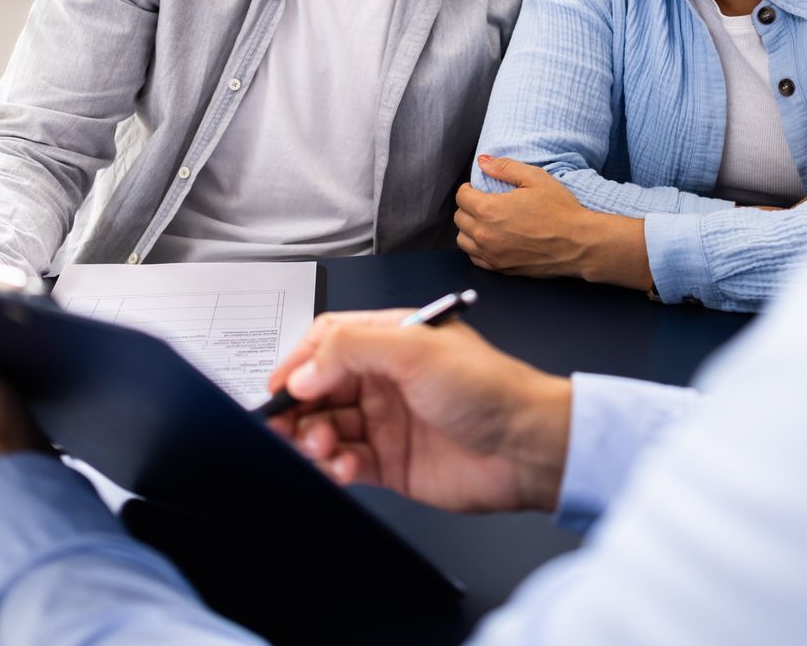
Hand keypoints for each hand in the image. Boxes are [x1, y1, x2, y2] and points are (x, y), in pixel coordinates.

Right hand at [264, 310, 571, 513]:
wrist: (526, 448)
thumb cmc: (490, 389)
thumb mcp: (416, 350)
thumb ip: (352, 351)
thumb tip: (303, 371)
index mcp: (391, 339)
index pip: (328, 342)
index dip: (299, 363)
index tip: (279, 387)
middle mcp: (384, 379)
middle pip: (319, 388)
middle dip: (297, 407)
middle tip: (284, 425)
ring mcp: (386, 421)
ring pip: (326, 427)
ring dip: (313, 438)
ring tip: (321, 447)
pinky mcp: (390, 462)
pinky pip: (344, 462)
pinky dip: (333, 466)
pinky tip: (341, 467)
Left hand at [454, 155, 651, 290]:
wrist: (579, 243)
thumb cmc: (560, 210)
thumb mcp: (536, 178)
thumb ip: (505, 167)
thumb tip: (483, 161)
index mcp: (489, 209)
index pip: (462, 197)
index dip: (468, 189)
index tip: (477, 188)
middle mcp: (485, 234)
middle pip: (460, 218)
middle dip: (468, 207)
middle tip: (483, 202)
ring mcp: (492, 254)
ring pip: (463, 240)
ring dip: (469, 228)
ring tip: (485, 221)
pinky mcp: (501, 268)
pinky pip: (475, 258)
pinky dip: (477, 248)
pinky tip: (492, 239)